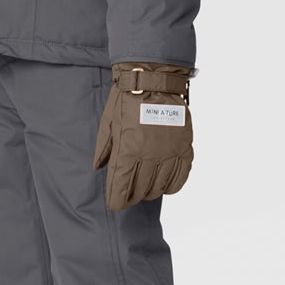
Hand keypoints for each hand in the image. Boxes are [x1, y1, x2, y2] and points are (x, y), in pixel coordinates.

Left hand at [92, 62, 193, 210]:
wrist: (153, 79)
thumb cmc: (126, 99)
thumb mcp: (109, 123)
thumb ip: (104, 149)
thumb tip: (100, 169)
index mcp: (127, 149)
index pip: (121, 186)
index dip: (117, 200)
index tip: (115, 205)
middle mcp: (149, 154)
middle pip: (140, 189)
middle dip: (132, 196)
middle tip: (128, 196)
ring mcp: (169, 151)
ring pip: (160, 186)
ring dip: (151, 192)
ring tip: (145, 190)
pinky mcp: (184, 146)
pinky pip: (181, 176)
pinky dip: (173, 185)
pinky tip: (165, 186)